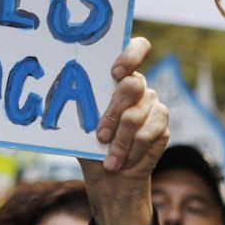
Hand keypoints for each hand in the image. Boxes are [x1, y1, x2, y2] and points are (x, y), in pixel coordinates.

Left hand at [78, 37, 166, 224]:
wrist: (109, 176)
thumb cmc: (91, 145)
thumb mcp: (81, 127)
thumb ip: (83, 109)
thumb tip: (62, 97)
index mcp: (118, 78)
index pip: (136, 49)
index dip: (130, 55)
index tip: (115, 73)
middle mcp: (138, 87)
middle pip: (132, 86)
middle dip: (113, 112)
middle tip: (100, 135)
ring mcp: (153, 104)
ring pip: (135, 116)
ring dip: (119, 142)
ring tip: (109, 161)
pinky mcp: (161, 124)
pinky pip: (148, 134)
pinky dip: (131, 151)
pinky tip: (120, 162)